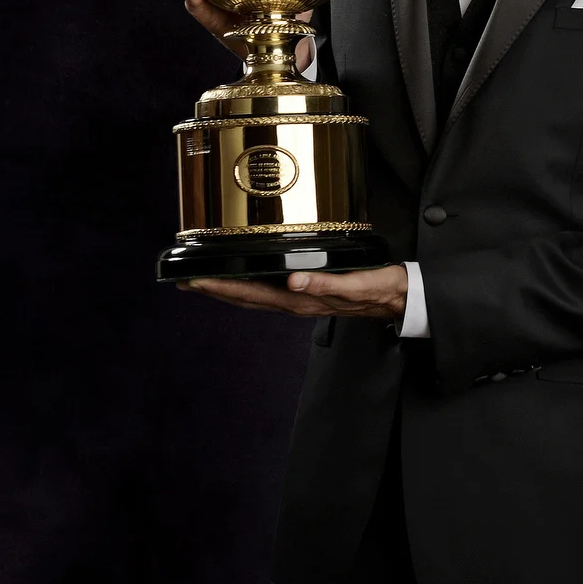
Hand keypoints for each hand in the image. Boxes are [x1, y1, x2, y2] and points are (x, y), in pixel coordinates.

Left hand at [183, 264, 407, 320]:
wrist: (398, 298)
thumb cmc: (379, 288)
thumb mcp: (356, 284)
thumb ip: (325, 283)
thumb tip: (293, 281)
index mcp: (302, 300)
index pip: (252, 294)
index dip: (222, 288)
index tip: (195, 281)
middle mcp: (295, 302)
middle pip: (245, 298)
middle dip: (214, 290)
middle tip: (184, 281)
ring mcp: (299, 300)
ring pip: (253, 297)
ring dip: (226, 290)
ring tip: (202, 282)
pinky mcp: (306, 294)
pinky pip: (268, 293)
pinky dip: (248, 287)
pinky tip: (242, 281)